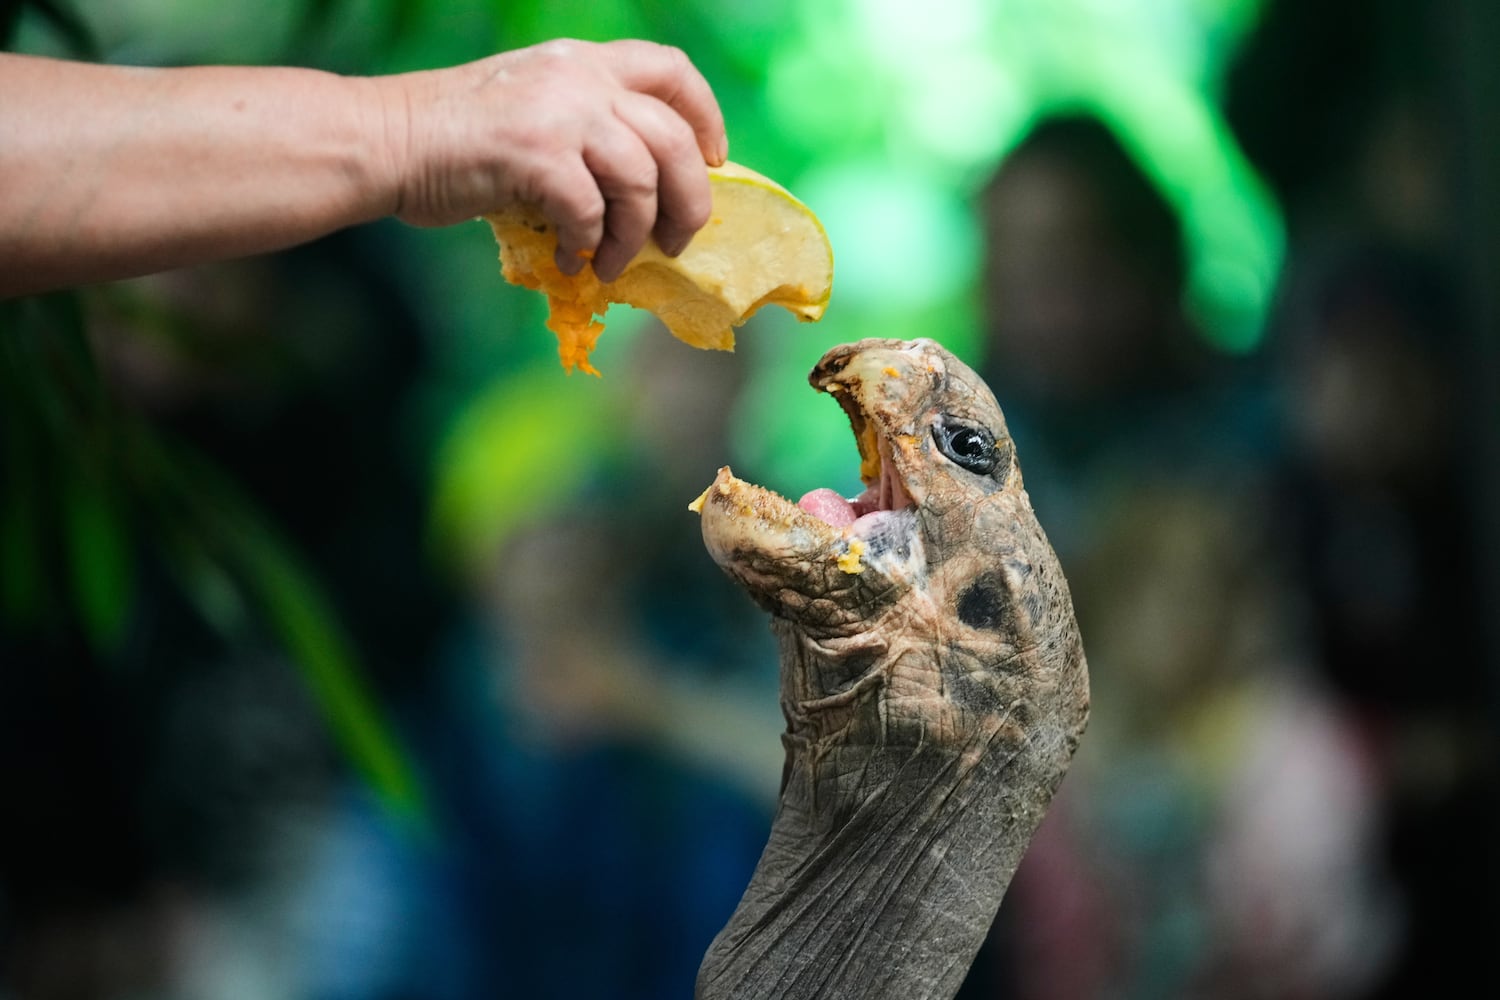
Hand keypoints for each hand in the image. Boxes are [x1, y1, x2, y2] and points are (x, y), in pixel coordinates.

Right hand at [381, 39, 727, 281]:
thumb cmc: (455, 140)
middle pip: (675, 138)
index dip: (706, 118)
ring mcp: (559, 112)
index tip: (714, 161)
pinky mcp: (535, 154)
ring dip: (635, 235)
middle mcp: (580, 77)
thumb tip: (646, 196)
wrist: (386, 140)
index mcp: (584, 62)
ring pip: (641, 179)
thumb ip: (588, 131)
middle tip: (678, 240)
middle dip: (690, 199)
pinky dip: (588, 244)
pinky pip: (591, 211)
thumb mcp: (534, 109)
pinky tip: (570, 258)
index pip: (672, 71)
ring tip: (612, 262)